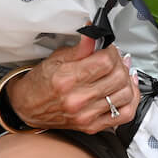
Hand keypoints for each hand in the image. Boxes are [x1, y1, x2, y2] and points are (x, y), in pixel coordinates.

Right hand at [5, 35, 139, 132]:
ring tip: (120, 71)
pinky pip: (124, 115)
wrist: (27, 107)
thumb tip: (95, 31)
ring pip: (125, 94)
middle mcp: (78, 99)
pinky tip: (127, 89)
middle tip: (114, 58)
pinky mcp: (92, 126)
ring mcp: (86, 116)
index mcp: (68, 79)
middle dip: (120, 63)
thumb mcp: (57, 58)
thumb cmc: (40, 82)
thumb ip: (81, 47)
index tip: (108, 48)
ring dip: (127, 79)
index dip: (112, 51)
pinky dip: (131, 100)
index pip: (106, 61)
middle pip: (118, 77)